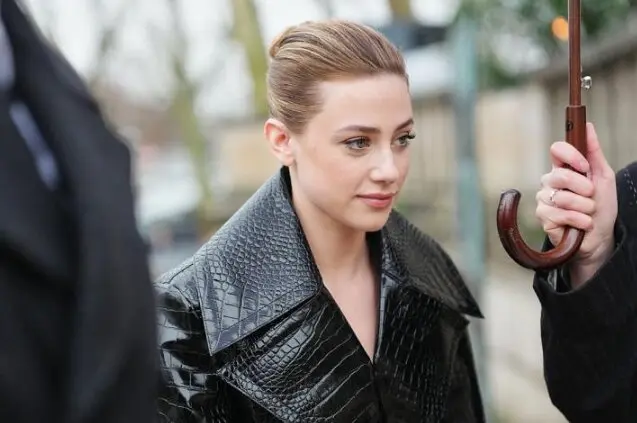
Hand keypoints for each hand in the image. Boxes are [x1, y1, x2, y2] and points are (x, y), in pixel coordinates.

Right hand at [535, 123, 616, 286]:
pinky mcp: (543, 217)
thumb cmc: (602, 207)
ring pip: (561, 197)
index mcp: (563, 169)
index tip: (584, 167)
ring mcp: (545, 199)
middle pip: (559, 175)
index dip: (570, 156)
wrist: (600, 236)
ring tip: (588, 213)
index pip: (556, 150)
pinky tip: (582, 224)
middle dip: (583, 188)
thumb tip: (587, 126)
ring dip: (584, 207)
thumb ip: (594, 152)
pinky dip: (578, 220)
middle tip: (591, 196)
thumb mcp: (603, 176)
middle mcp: (550, 182)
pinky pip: (558, 213)